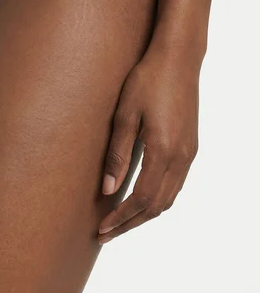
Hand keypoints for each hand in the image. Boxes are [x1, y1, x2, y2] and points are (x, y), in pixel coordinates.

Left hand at [98, 45, 199, 242]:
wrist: (178, 59)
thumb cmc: (147, 80)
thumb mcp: (124, 115)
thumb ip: (117, 154)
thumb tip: (107, 189)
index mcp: (163, 151)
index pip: (140, 199)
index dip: (120, 218)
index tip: (101, 228)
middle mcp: (181, 157)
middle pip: (156, 206)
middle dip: (130, 224)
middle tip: (106, 233)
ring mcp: (189, 153)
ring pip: (168, 198)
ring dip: (144, 214)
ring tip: (120, 222)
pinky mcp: (190, 147)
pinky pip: (175, 185)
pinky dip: (157, 199)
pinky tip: (140, 199)